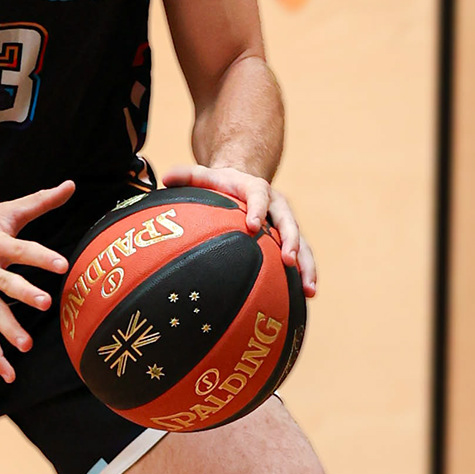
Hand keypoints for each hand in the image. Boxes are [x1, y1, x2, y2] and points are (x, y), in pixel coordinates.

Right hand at [0, 180, 75, 383]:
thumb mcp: (5, 210)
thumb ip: (40, 201)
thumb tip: (71, 185)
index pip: (21, 249)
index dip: (41, 256)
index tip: (61, 264)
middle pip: (6, 283)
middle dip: (24, 294)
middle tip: (44, 303)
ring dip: (9, 330)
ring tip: (26, 345)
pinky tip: (9, 374)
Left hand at [159, 161, 317, 296]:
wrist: (243, 180)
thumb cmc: (220, 183)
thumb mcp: (204, 176)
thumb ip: (187, 176)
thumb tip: (165, 178)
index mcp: (256, 188)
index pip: (259, 195)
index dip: (258, 209)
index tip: (254, 225)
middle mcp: (276, 205)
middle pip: (289, 222)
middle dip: (291, 241)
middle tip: (288, 260)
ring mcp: (285, 223)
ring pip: (302, 243)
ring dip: (307, 266)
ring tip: (308, 290)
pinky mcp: (288, 238)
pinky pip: (302, 256)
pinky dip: (305, 274)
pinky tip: (306, 297)